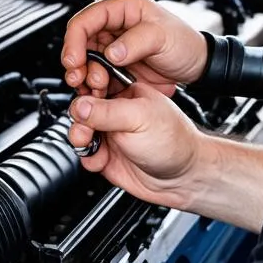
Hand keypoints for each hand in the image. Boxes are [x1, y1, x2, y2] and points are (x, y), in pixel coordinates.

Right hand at [61, 0, 208, 97]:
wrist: (197, 66)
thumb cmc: (185, 43)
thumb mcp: (163, 36)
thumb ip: (136, 42)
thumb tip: (111, 52)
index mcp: (124, 9)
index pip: (87, 19)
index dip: (75, 39)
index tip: (74, 60)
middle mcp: (115, 26)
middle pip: (81, 42)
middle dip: (76, 62)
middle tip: (79, 78)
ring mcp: (114, 47)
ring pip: (86, 61)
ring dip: (84, 76)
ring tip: (92, 88)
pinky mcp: (117, 67)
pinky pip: (97, 75)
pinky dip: (93, 86)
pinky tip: (97, 93)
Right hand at [67, 82, 204, 210]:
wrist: (185, 178)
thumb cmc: (175, 141)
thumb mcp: (140, 119)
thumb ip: (107, 112)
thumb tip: (79, 105)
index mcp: (126, 92)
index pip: (94, 84)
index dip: (84, 92)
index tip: (82, 101)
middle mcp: (116, 112)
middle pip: (82, 109)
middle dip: (78, 120)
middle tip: (85, 130)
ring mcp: (111, 134)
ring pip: (80, 132)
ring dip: (79, 139)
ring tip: (89, 144)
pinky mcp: (107, 155)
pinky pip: (86, 154)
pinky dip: (88, 158)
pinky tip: (100, 160)